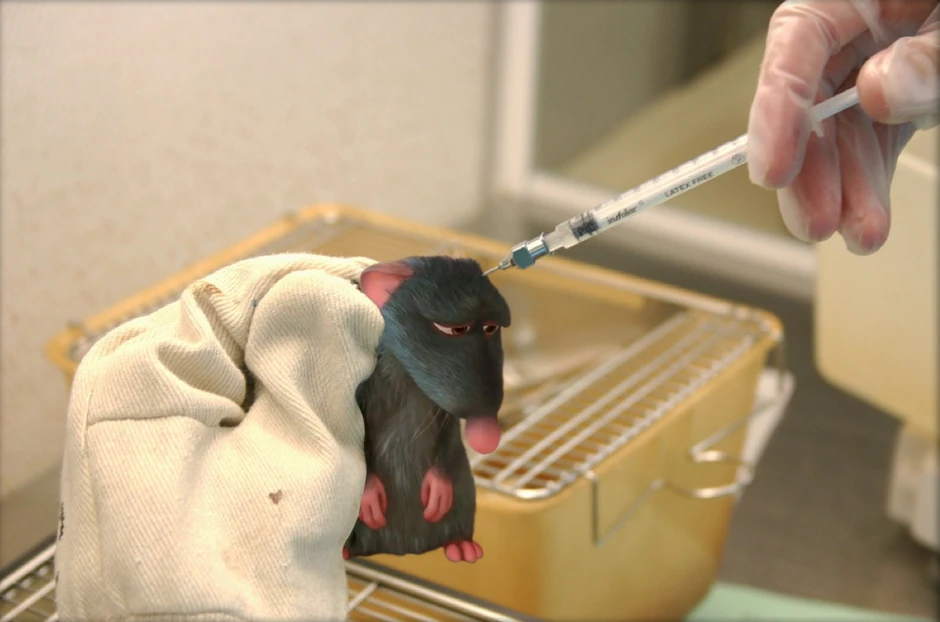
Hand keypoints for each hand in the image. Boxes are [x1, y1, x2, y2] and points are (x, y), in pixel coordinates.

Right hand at [747, 0, 938, 254]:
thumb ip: (926, 53)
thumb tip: (880, 90)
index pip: (793, 51)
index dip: (775, 115)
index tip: (774, 169)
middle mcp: (846, 37)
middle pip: (806, 109)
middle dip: (810, 175)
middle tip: (816, 221)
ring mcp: (866, 72)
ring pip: (837, 140)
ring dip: (844, 192)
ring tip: (861, 233)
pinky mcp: (888, 102)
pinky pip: (869, 146)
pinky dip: (869, 184)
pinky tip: (869, 215)